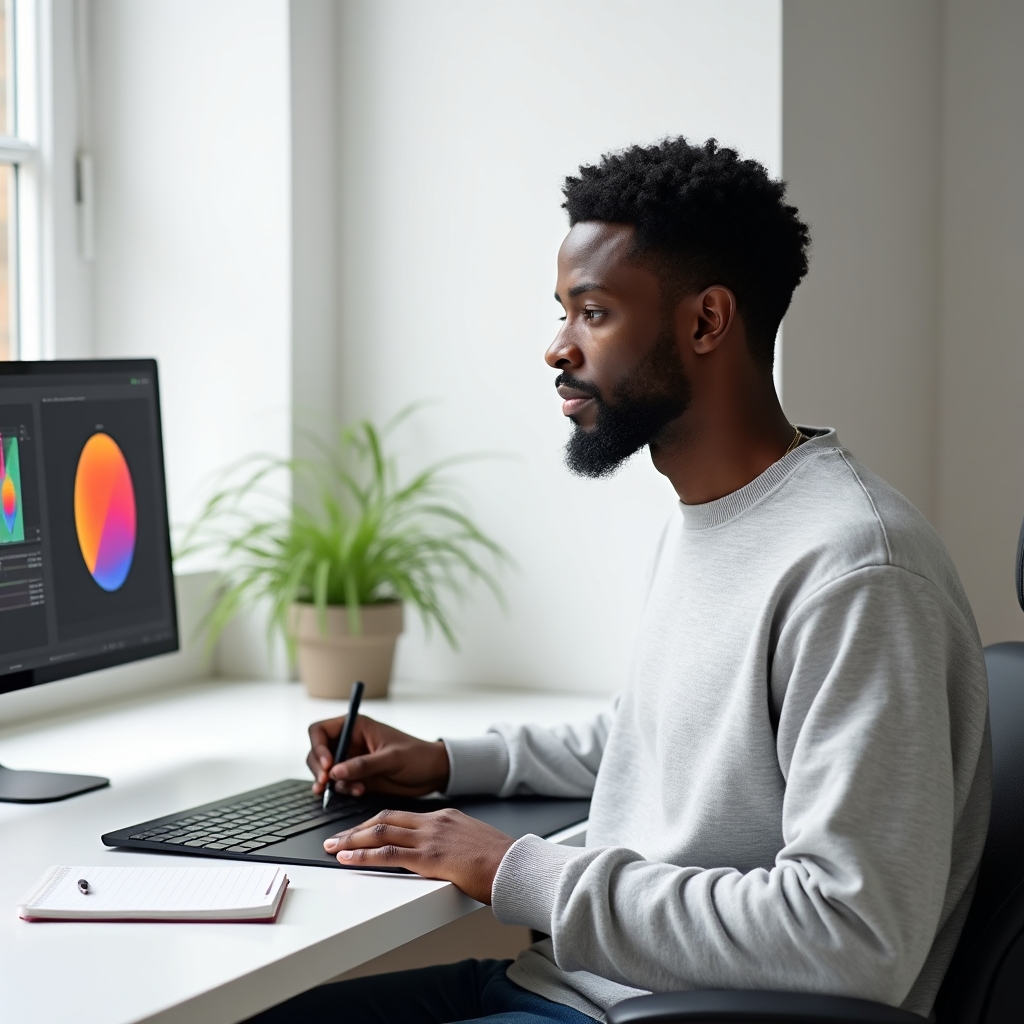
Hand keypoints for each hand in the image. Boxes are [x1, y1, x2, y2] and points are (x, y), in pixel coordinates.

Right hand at [306, 714, 449, 797]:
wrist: (434, 773)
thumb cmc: (418, 756)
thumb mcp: (392, 758)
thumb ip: (363, 765)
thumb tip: (335, 772)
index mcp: (357, 726)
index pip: (321, 730)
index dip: (318, 747)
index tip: (328, 766)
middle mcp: (351, 742)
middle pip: (318, 752)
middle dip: (320, 769)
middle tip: (326, 784)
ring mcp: (352, 761)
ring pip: (326, 771)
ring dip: (333, 783)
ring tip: (354, 789)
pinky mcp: (358, 777)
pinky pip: (340, 784)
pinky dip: (344, 790)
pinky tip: (360, 791)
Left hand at [324, 807, 514, 902]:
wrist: (518, 867)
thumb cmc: (502, 863)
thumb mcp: (474, 844)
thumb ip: (454, 845)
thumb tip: (445, 857)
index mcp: (446, 817)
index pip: (402, 816)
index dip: (376, 823)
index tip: (360, 830)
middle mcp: (435, 821)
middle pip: (385, 819)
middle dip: (357, 828)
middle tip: (336, 837)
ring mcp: (431, 837)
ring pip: (381, 832)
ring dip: (352, 839)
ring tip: (333, 846)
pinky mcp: (430, 857)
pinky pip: (388, 853)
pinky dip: (363, 854)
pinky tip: (347, 857)